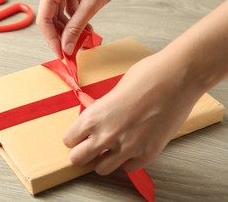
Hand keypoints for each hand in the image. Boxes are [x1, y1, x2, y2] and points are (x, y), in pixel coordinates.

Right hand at [36, 0, 143, 57]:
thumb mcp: (91, 6)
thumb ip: (76, 28)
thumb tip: (66, 47)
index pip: (45, 18)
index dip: (52, 39)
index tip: (61, 53)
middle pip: (50, 17)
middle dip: (61, 35)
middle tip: (70, 50)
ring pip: (58, 14)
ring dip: (69, 29)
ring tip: (81, 41)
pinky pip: (66, 8)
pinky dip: (74, 20)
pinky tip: (85, 29)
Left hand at [63, 52, 202, 174]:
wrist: (177, 78)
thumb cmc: (146, 76)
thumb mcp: (112, 92)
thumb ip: (101, 111)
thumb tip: (97, 121)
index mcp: (93, 116)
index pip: (69, 140)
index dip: (75, 137)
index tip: (80, 136)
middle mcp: (106, 135)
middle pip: (78, 159)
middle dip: (82, 153)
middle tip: (91, 146)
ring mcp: (128, 147)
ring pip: (101, 169)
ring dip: (103, 160)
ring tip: (111, 149)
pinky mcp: (148, 153)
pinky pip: (128, 168)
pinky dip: (127, 161)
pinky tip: (131, 147)